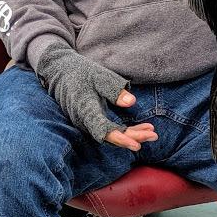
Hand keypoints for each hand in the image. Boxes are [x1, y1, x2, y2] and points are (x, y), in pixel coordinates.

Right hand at [37, 43, 156, 148]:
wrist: (62, 71)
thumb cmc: (81, 72)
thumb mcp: (100, 76)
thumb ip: (114, 90)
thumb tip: (131, 102)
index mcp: (86, 110)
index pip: (104, 131)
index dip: (121, 139)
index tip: (137, 145)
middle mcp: (85, 121)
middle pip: (111, 136)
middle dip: (133, 137)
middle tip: (154, 135)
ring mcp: (87, 122)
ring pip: (111, 134)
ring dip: (131, 134)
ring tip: (152, 132)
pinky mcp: (92, 120)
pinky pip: (109, 129)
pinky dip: (125, 130)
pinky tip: (140, 127)